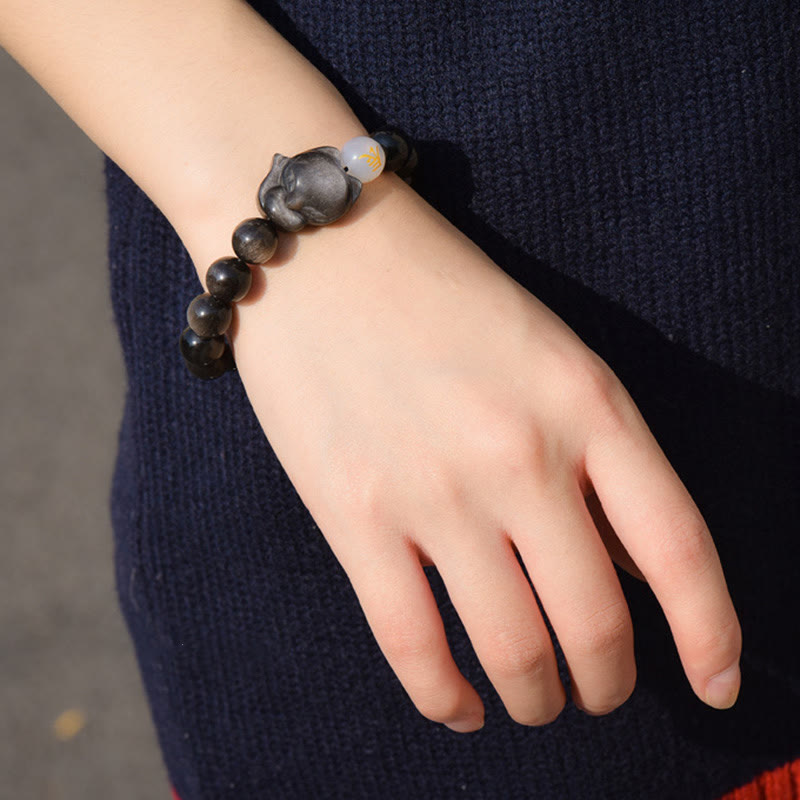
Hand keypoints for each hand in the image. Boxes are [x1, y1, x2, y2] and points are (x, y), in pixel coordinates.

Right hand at [209, 175, 741, 731]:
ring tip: (534, 702)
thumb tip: (619, 563)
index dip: (711, 634)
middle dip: (608, 682)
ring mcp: (433, 490)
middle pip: (596, 623)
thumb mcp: (548, 352)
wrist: (320, 249)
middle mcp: (520, 454)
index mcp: (586, 402)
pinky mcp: (352, 514)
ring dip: (535, 699)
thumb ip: (591, 455)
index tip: (716, 684)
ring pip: (512, 650)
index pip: (678, 548)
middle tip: (599, 692)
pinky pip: (412, 644)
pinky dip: (446, 699)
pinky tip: (462, 708)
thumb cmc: (440, 291)